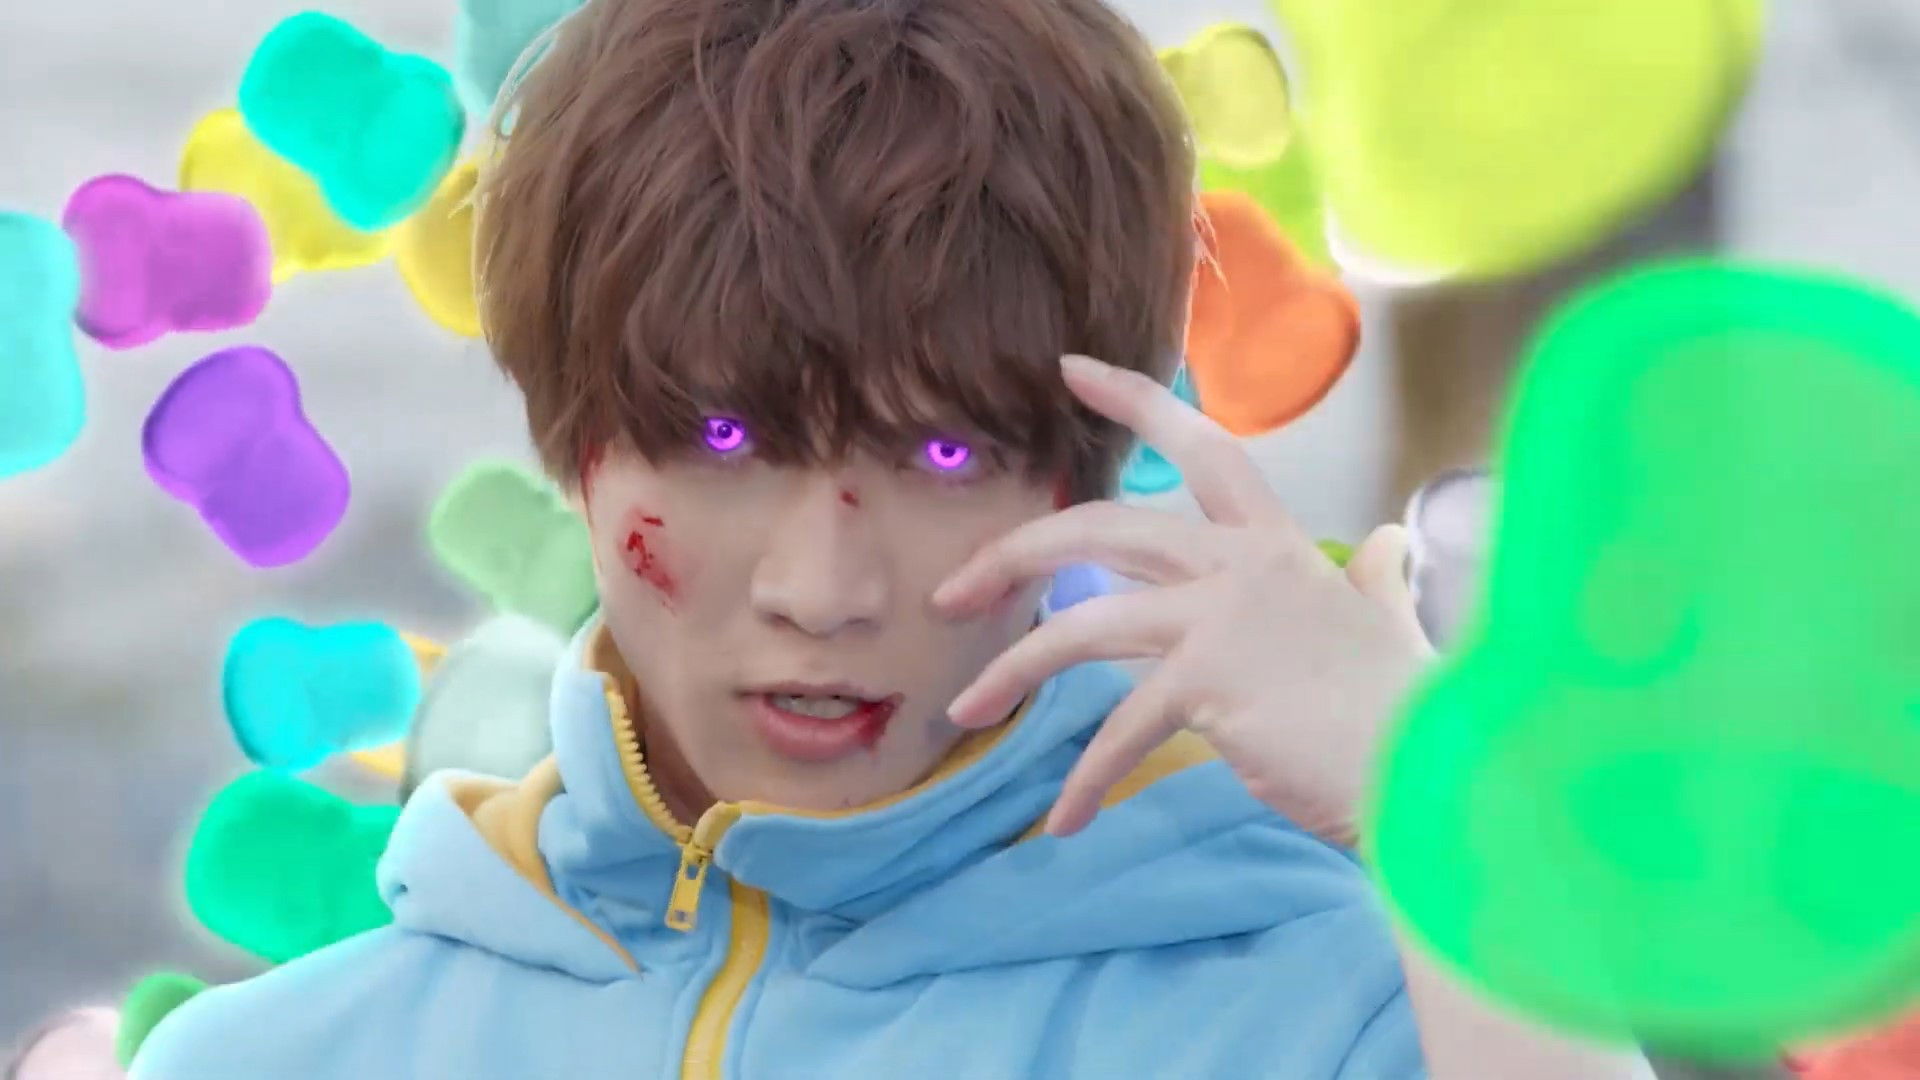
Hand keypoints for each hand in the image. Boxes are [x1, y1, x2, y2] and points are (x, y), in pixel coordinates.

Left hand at [934, 354, 1432, 843]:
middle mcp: (1244, 565)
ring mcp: (1224, 618)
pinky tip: (1062, 822)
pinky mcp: (1212, 682)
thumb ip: (1372, 581)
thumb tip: (1382, 547)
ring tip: (962, 712)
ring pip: (1084, 624)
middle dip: (1014, 555)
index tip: (1069, 370)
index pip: (1201, 449)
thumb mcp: (1387, 625)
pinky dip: (1085, 779)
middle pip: (1103, 528)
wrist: (1443, 772)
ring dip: (1012, 671)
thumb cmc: (1410, 711)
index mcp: (1277, 545)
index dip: (1134, 401)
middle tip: (952, 594)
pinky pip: (1121, 728)